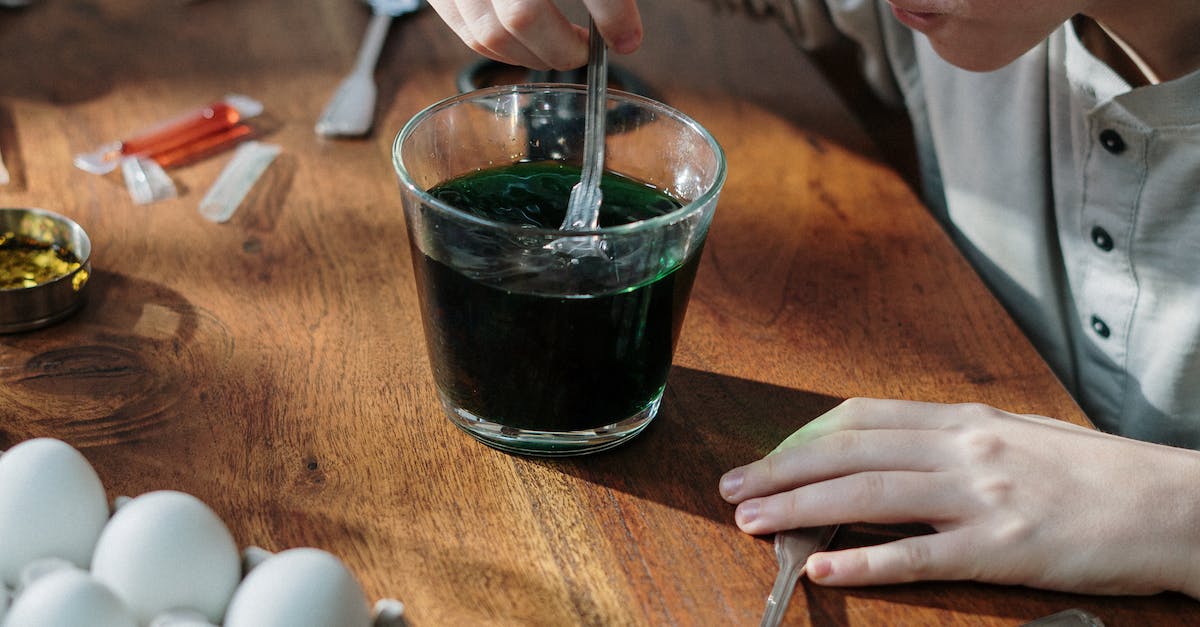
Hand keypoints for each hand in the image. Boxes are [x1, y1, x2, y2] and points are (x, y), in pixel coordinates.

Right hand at [426, 0, 642, 69]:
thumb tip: (625, 29)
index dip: (613, 15)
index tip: (627, 39)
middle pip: (524, 15)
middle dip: (563, 47)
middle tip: (584, 50)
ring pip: (492, 33)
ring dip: (532, 55)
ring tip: (557, 49)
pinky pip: (468, 32)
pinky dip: (500, 49)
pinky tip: (524, 45)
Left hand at [718, 398, 1199, 597]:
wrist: (1173, 504)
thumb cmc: (1096, 474)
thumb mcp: (1018, 436)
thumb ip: (953, 441)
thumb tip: (893, 451)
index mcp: (963, 420)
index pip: (860, 417)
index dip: (803, 437)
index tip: (767, 456)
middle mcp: (963, 448)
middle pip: (848, 451)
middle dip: (781, 468)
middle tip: (732, 487)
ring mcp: (980, 496)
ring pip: (868, 493)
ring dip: (800, 507)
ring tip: (752, 522)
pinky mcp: (1001, 548)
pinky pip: (918, 555)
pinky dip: (864, 560)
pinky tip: (822, 566)